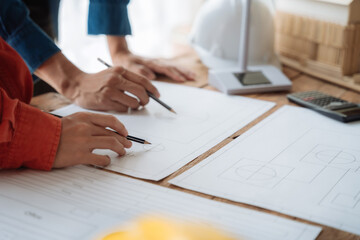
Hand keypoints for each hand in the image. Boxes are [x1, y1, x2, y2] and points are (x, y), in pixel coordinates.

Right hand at [34, 52, 158, 111]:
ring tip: (132, 106)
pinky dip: (126, 110)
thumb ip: (128, 80)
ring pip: (134, 102)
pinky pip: (124, 109)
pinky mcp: (105, 101)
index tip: (157, 95)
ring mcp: (110, 90)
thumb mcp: (113, 74)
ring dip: (136, 106)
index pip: (143, 80)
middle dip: (146, 100)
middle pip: (141, 92)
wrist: (77, 85)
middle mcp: (116, 79)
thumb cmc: (98, 82)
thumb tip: (148, 91)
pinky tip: (120, 107)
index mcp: (120, 70)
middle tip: (145, 103)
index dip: (153, 89)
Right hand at [53, 112, 131, 167]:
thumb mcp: (71, 120)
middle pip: (113, 133)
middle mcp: (86, 128)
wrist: (37, 139)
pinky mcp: (80, 155)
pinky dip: (107, 161)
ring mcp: (84, 141)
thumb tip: (104, 130)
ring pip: (111, 144)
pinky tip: (107, 162)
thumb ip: (87, 123)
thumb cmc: (53, 131)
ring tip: (122, 153)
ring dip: (120, 149)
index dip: (121, 127)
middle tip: (128, 144)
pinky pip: (101, 159)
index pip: (110, 120)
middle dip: (123, 140)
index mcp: (84, 118)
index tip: (125, 133)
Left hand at [107, 36, 194, 81]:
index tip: (181, 80)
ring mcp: (159, 62)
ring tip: (194, 76)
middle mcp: (157, 62)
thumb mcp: (129, 67)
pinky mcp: (159, 64)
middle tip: (193, 77)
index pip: (165, 69)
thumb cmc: (126, 63)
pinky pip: (172, 67)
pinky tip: (186, 73)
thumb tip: (152, 77)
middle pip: (173, 67)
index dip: (174, 74)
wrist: (122, 55)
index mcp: (151, 63)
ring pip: (174, 66)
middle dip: (184, 72)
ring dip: (184, 71)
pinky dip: (180, 70)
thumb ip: (140, 71)